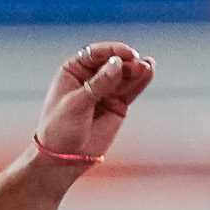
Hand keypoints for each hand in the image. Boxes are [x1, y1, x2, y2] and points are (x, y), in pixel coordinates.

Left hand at [36, 43, 153, 165]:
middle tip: (138, 64)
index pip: (94, 54)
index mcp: (73, 71)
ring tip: (147, 68)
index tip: (126, 53)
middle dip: (127, 61)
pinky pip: (132, 89)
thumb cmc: (60, 129)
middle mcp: (90, 77)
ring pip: (125, 74)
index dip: (111, 51)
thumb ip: (99, 84)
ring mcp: (106, 90)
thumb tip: (117, 64)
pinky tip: (149, 71)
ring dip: (137, 69)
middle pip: (113, 62)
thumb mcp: (76, 104)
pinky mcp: (118, 104)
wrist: (63, 158)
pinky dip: (141, 81)